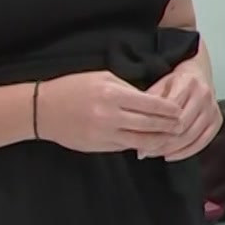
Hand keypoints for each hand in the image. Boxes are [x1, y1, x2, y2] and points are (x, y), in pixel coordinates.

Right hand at [35, 71, 184, 154]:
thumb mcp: (103, 78)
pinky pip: (125, 146)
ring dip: (158, 140)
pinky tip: (149, 142)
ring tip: (170, 137)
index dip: (169, 109)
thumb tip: (152, 99)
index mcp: (113, 95)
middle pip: (150, 124)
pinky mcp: (98, 146)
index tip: (180, 110)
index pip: (151, 104)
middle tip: (182, 126)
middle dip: (169, 126)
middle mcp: (110, 116)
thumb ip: (128, 89)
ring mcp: (103, 134)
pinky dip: (139, 144)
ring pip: (140, 140)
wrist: (42, 109)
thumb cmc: (74, 87)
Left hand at [142, 56, 221, 160]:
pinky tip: (172, 155)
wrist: (198, 74)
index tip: (140, 138)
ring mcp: (212, 108)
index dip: (155, 127)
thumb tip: (136, 130)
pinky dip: (186, 152)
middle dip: (162, 141)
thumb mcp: (159, 86)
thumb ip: (149, 105)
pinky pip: (203, 141)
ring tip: (156, 153)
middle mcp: (204, 94)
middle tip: (146, 150)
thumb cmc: (176, 82)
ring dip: (172, 148)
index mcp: (188, 83)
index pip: (171, 110)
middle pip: (182, 125)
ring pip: (191, 136)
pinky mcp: (217, 120)